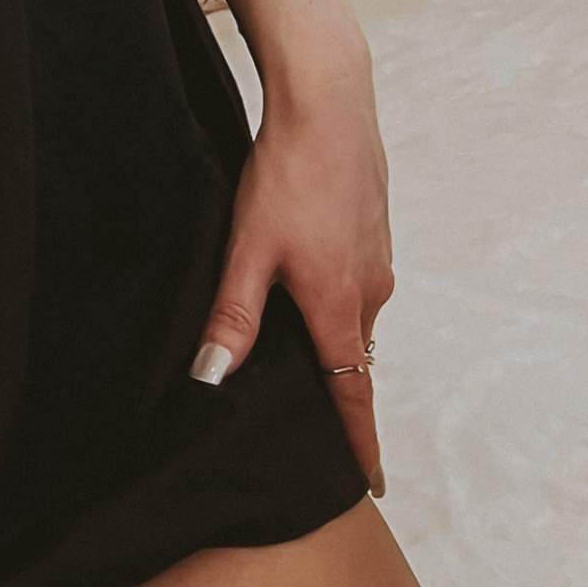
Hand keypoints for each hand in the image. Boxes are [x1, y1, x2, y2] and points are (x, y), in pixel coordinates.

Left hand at [191, 29, 394, 496]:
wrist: (328, 104)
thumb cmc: (287, 174)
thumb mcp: (247, 248)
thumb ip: (232, 315)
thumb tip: (212, 377)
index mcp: (339, 304)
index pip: (353, 393)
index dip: (358, 442)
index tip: (369, 483)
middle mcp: (370, 289)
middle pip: (351, 357)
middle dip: (333, 390)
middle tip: (311, 421)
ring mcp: (375, 258)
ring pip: (350, 315)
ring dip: (328, 336)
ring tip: (294, 352)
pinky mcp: (371, 230)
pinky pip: (353, 283)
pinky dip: (331, 297)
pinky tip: (300, 281)